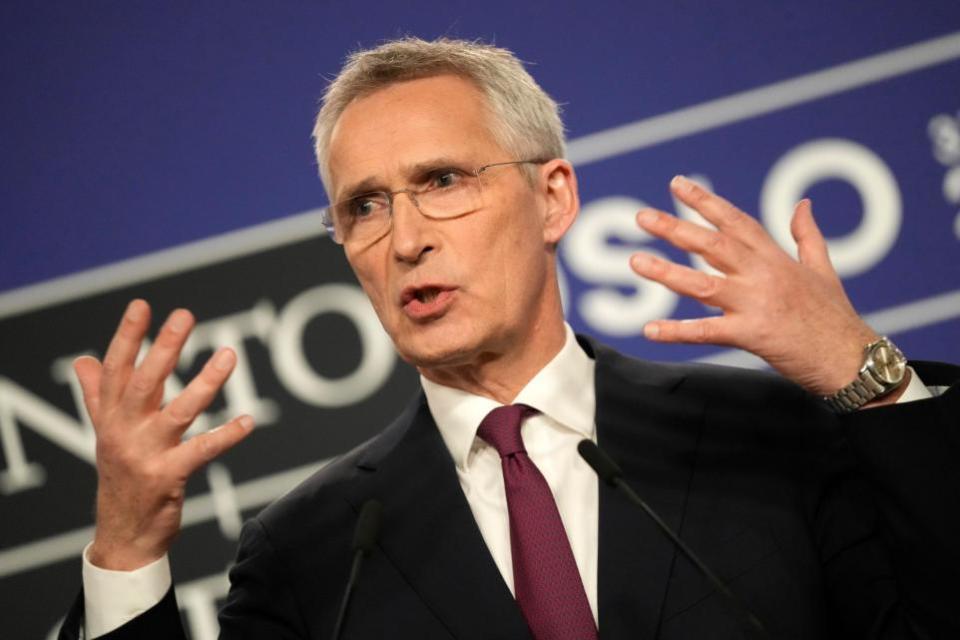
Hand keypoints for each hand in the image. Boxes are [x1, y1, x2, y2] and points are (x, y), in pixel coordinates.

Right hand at [74, 299, 253, 569]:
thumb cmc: (121, 477)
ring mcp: (145, 455)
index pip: (116, 369)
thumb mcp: (106, 434)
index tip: (143, 305)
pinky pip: (201, 451)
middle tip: (185, 315)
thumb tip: (83, 360)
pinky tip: (247, 421)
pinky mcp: (167, 477)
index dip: (128, 336)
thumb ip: (98, 395)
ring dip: (205, 382)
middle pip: (145, 382)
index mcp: (110, 417)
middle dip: (164, 347)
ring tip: (230, 355)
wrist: (123, 536)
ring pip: (178, 411)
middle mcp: (123, 432)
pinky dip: (226, 435)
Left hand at [631, 175, 877, 395]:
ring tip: (636, 261)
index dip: (705, 202)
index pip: (735, 221)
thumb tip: (803, 204)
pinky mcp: (752, 335)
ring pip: (702, 284)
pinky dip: (677, 331)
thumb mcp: (823, 269)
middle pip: (712, 245)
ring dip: (667, 272)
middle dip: (675, 228)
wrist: (851, 358)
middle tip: (642, 216)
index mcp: (775, 258)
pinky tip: (650, 329)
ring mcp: (756, 304)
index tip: (677, 185)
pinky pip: (707, 332)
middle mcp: (763, 275)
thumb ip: (807, 235)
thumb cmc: (836, 317)